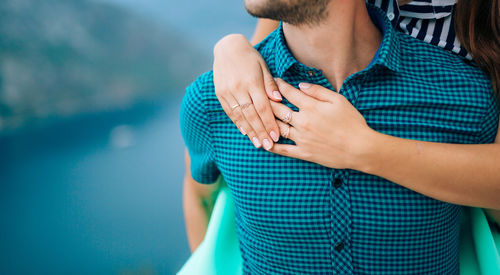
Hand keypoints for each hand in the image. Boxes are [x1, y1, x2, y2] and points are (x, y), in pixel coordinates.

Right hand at [213, 34, 281, 149]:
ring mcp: (228, 92)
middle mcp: (239, 88)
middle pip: (252, 115)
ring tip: (257, 143)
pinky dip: (238, 123)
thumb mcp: (264, 67)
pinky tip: (245, 132)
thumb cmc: (251, 58)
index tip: (276, 136)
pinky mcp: (220, 94)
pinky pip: (230, 111)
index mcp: (252, 81)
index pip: (263, 107)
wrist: (227, 48)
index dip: (270, 123)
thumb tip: (278, 100)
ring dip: (250, 131)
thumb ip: (270, 85)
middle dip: (261, 132)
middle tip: (268, 145)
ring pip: (240, 116)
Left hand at [269, 78, 375, 169]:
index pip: (289, 93)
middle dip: (267, 100)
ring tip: (258, 115)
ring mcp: (301, 138)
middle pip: (278, 109)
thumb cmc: (352, 122)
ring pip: (277, 128)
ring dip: (266, 121)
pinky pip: (283, 150)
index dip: (279, 85)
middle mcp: (302, 122)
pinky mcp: (303, 153)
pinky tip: (264, 141)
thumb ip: (318, 91)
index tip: (273, 80)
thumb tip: (300, 84)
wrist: (360, 148)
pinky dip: (272, 146)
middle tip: (260, 95)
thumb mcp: (338, 100)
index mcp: (311, 107)